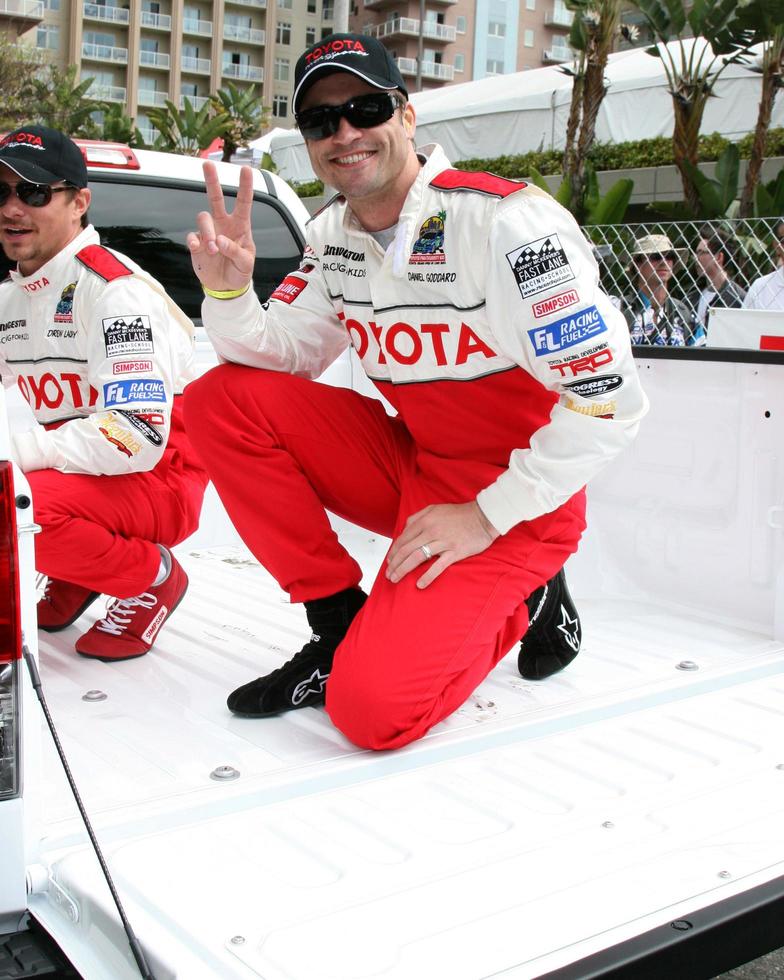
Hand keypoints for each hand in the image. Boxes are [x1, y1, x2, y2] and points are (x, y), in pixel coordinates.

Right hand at [187, 162, 255, 291]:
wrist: (226, 288)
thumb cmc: (240, 272)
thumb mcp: (246, 264)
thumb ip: (235, 251)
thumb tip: (220, 240)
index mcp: (240, 226)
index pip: (243, 203)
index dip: (245, 186)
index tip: (246, 170)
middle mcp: (223, 225)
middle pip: (215, 198)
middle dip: (211, 181)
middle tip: (207, 165)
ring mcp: (208, 233)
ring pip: (203, 218)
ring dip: (208, 232)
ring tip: (214, 249)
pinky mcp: (197, 244)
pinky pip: (192, 236)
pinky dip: (195, 241)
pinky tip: (199, 248)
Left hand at [386, 501, 499, 588]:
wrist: (483, 516)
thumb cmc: (459, 514)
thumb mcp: (435, 509)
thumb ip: (417, 517)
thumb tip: (405, 529)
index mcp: (425, 521)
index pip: (403, 539)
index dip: (394, 552)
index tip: (389, 562)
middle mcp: (431, 531)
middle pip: (406, 550)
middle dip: (394, 564)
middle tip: (389, 574)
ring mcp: (443, 542)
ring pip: (417, 557)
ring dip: (403, 570)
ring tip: (396, 579)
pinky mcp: (455, 552)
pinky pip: (438, 566)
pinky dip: (427, 576)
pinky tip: (419, 584)